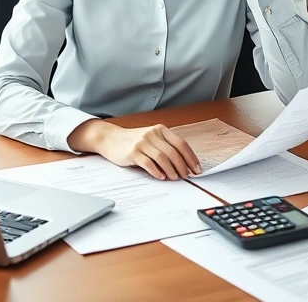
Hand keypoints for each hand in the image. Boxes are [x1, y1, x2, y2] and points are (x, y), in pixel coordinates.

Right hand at [72, 121, 201, 179]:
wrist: (110, 138)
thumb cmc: (132, 140)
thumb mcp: (151, 138)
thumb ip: (165, 147)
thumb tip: (184, 165)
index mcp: (160, 130)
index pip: (181, 144)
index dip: (191, 158)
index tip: (197, 169)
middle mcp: (152, 134)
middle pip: (173, 152)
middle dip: (183, 166)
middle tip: (186, 176)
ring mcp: (142, 142)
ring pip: (163, 158)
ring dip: (171, 170)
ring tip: (175, 178)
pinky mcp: (132, 152)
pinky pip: (148, 163)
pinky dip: (157, 171)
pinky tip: (161, 177)